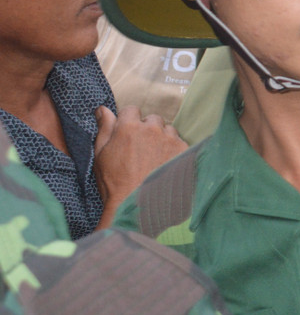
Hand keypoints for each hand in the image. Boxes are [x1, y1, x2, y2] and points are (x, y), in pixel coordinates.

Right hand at [93, 105, 187, 227]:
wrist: (138, 204)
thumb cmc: (114, 182)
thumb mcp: (101, 155)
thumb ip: (104, 128)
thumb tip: (103, 109)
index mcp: (128, 127)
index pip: (132, 110)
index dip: (129, 121)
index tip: (128, 133)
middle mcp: (151, 128)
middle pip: (152, 119)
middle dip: (147, 129)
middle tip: (141, 148)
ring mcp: (169, 138)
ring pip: (167, 129)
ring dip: (162, 138)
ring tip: (153, 158)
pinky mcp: (183, 149)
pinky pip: (179, 141)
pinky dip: (173, 149)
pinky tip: (164, 163)